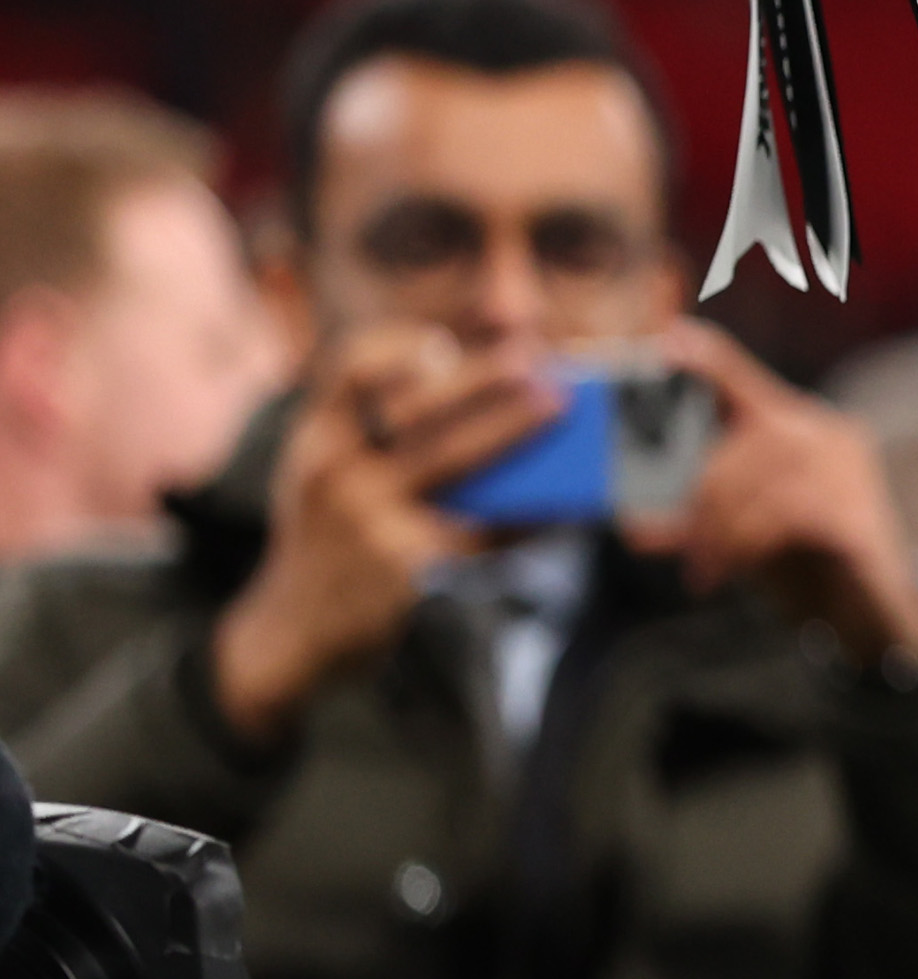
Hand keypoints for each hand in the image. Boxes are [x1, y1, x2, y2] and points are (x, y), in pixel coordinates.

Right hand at [210, 325, 557, 741]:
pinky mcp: (407, 567)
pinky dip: (527, 506)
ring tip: (561, 406)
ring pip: (453, 458)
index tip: (443, 345)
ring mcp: (368, 522)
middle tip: (535, 361)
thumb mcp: (327, 479)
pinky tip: (564, 497)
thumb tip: (495, 392)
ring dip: (513, 425)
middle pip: (417, 409)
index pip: (347, 370)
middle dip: (483, 378)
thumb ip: (383, 436)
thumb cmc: (330, 538)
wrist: (292, 633)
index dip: (397, 346)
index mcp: (315, 440)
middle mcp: (333, 473)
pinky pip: (481, 526)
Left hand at [630, 320, 917, 673]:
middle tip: (671, 539)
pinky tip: (728, 571)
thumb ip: (703, 513)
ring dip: (719, 528)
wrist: (874, 614)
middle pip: (748, 438)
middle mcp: (830, 435)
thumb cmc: (806, 564)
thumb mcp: (746, 528)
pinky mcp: (859, 513)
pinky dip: (745, 545)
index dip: (708, 358)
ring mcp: (850, 472)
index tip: (670, 340)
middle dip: (703, 493)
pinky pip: (785, 515)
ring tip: (704, 566)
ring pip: (761, 478)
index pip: (746, 379)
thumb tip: (634, 523)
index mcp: (800, 427)